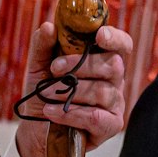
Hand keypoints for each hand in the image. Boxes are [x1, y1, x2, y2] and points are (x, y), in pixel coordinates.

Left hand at [14, 22, 132, 156]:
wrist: (36, 130)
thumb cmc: (43, 95)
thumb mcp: (38, 67)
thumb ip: (43, 46)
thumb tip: (49, 27)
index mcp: (103, 61)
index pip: (122, 45)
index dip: (115, 38)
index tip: (99, 35)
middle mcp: (114, 81)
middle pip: (113, 65)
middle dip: (81, 65)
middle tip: (55, 69)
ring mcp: (115, 104)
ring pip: (103, 91)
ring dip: (71, 91)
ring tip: (48, 94)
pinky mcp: (110, 126)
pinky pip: (96, 117)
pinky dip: (71, 113)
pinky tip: (52, 112)